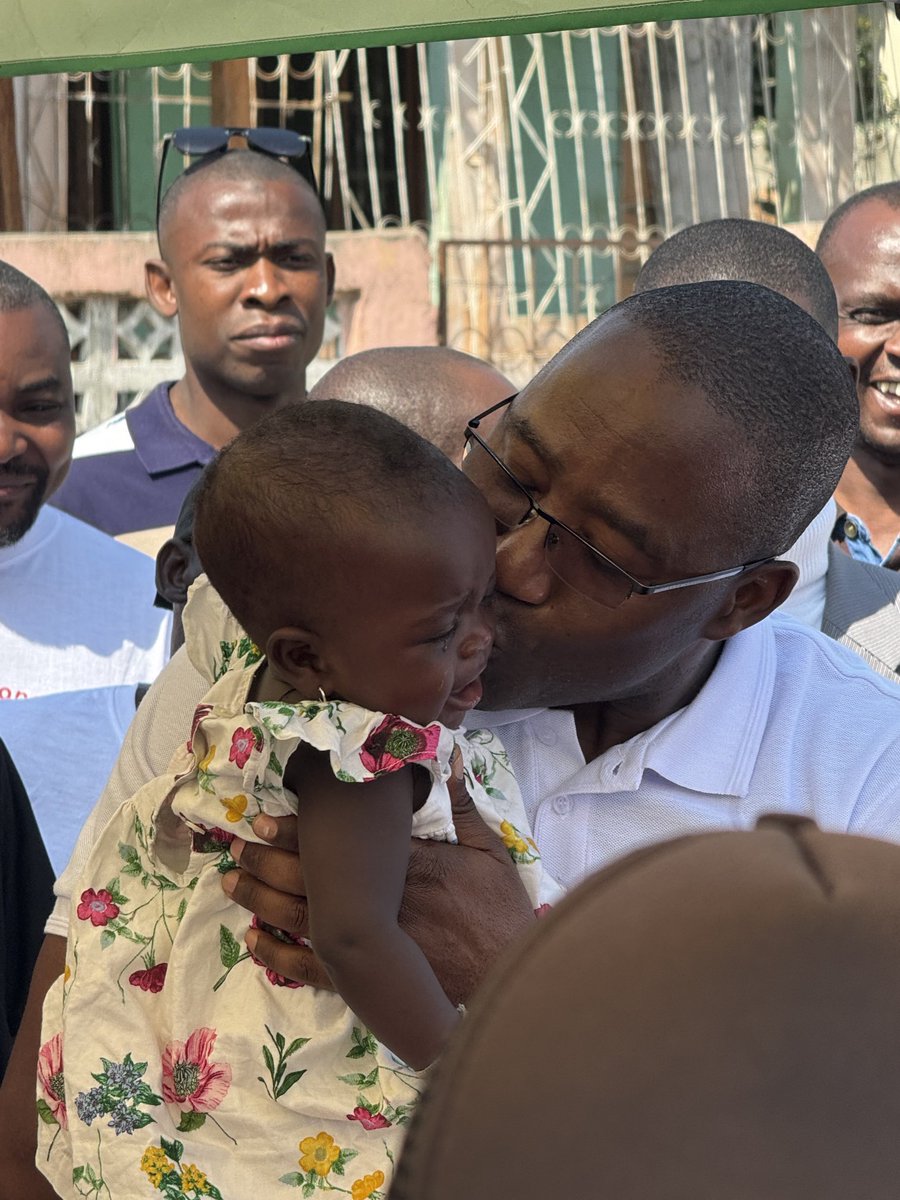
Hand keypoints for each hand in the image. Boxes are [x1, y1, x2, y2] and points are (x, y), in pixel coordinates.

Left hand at [223, 752, 535, 1000]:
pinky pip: (312, 968)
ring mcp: (370, 944)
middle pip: (312, 878)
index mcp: (407, 866)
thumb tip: (450, 758)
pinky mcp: (367, 978)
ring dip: (263, 897)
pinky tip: (254, 939)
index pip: (342, 845)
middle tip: (238, 842)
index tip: (269, 816)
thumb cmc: (500, 914)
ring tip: (233, 880)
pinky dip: (279, 954)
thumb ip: (463, 806)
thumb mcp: (491, 852)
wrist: (506, 977)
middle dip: (270, 859)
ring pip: (303, 918)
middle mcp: (379, 904)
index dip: (301, 830)